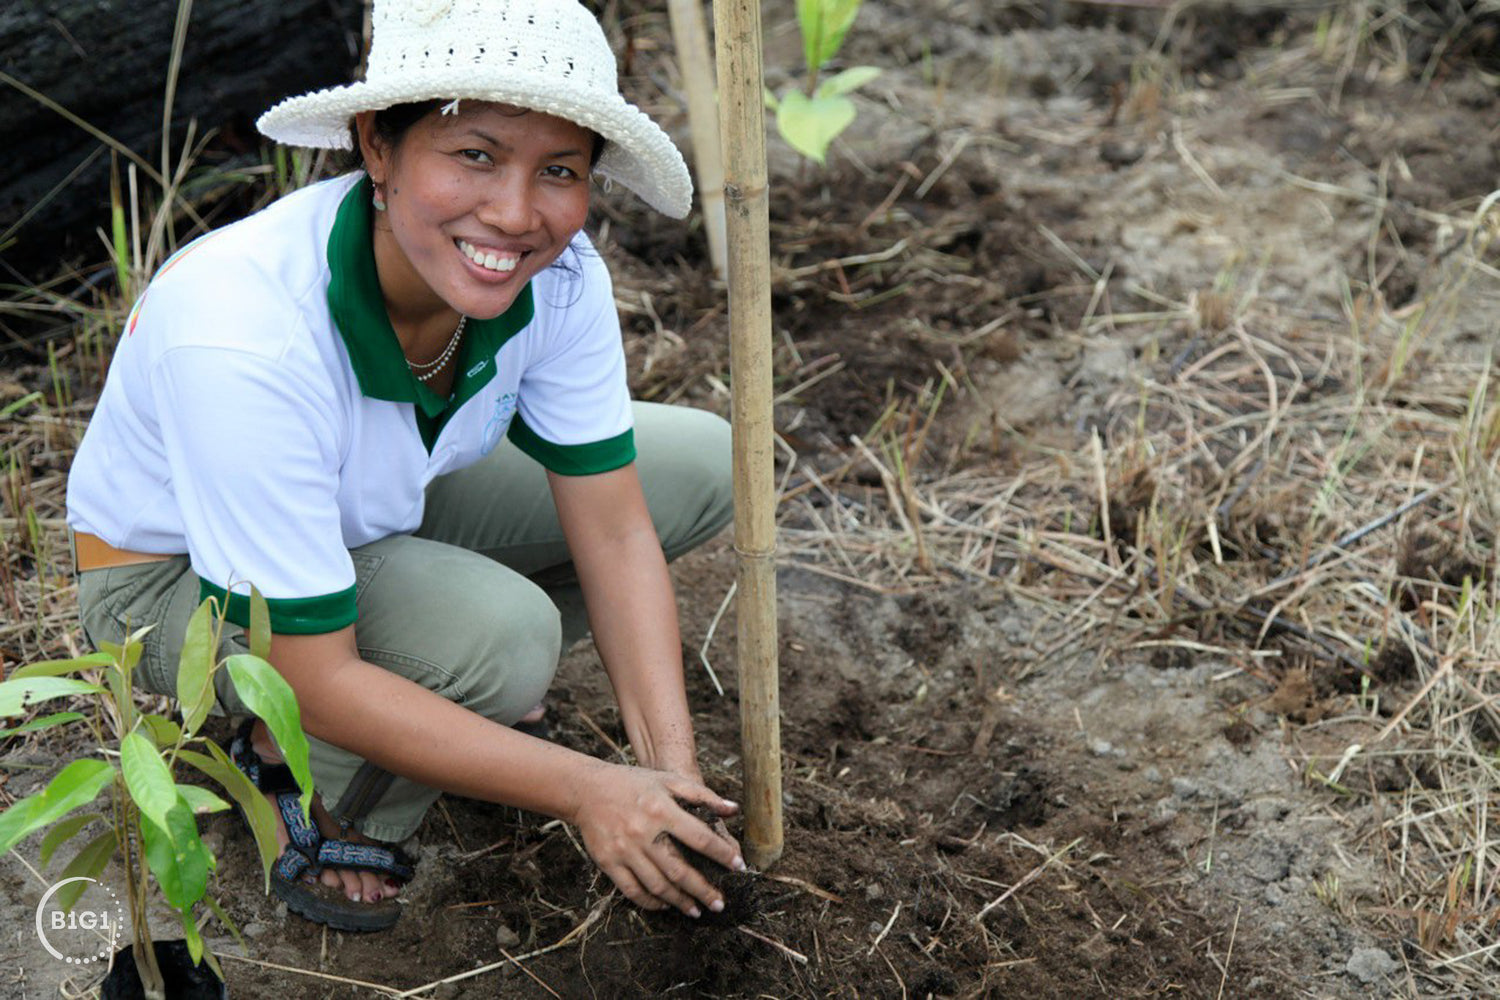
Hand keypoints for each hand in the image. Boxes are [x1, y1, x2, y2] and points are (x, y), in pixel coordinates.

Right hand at [573, 763, 742, 916]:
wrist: (586, 789)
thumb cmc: (633, 783)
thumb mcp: (667, 780)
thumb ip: (701, 794)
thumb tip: (733, 809)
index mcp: (661, 810)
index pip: (700, 837)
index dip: (722, 854)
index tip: (739, 867)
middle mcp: (643, 832)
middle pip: (679, 870)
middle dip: (703, 890)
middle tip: (720, 904)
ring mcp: (624, 850)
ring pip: (657, 885)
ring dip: (680, 901)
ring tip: (696, 910)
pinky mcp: (608, 862)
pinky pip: (632, 890)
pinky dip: (651, 902)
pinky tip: (665, 906)